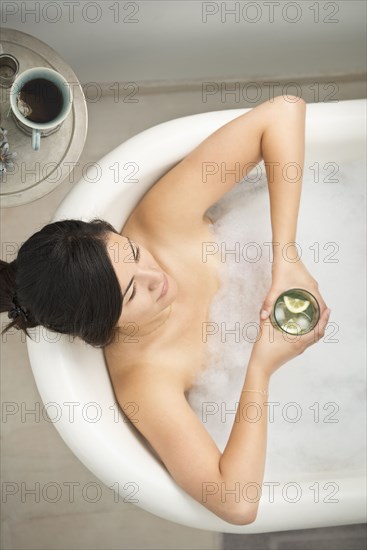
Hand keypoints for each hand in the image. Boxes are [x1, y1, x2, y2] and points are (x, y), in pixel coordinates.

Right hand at [251, 258, 330, 377]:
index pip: (318, 331)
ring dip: (318, 328)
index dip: (324, 320)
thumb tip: (267, 306)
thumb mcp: (265, 330)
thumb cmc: (264, 351)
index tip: (328, 310)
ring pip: (314, 339)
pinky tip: (304, 326)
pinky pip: (307, 341)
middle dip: (323, 322)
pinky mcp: (294, 351)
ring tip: (317, 316)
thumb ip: (266, 316)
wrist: (261, 368)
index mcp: (298, 342)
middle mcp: (301, 347)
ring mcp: (298, 350)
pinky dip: (311, 332)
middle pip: (319, 335)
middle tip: (324, 310)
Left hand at [259, 258, 328, 321]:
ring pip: (313, 300)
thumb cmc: (284, 266)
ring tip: (302, 321)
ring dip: (310, 310)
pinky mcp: (303, 280)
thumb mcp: (276, 287)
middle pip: (319, 305)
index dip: (321, 320)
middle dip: (315, 317)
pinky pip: (308, 295)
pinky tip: (295, 308)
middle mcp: (313, 287)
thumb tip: (263, 316)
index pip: (322, 308)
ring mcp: (309, 283)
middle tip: (307, 328)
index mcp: (311, 289)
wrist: (284, 251)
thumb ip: (269, 302)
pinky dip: (305, 303)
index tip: (315, 329)